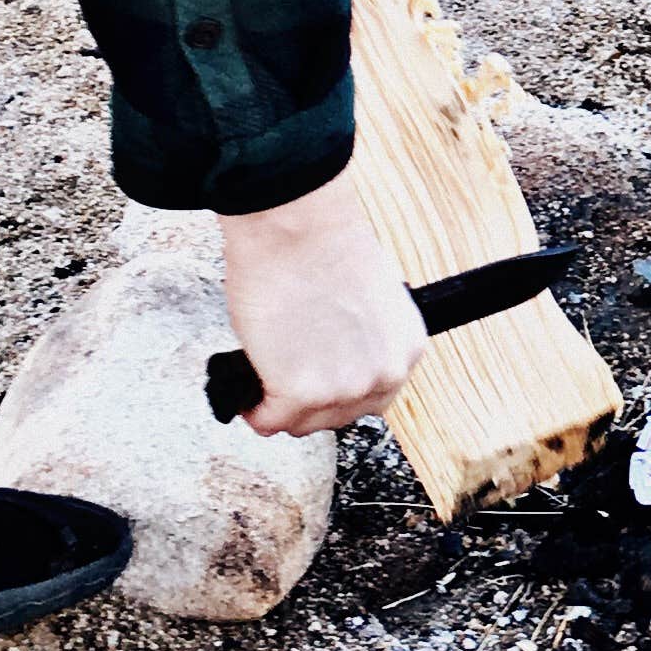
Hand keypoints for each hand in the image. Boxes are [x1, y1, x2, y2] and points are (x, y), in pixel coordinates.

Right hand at [218, 176, 424, 437]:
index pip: (373, 396)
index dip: (337, 391)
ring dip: (279, 409)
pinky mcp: (299, 392)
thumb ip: (359, 340)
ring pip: (303, 424)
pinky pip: (269, 421)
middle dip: (308, 404)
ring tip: (262, 387)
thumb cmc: (323, 246)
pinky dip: (253, 412)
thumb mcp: (367, 303)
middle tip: (281, 385)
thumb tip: (330, 358)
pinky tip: (245, 395)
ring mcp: (343, 387)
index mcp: (405, 349)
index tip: (315, 385)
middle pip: (339, 416)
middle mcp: (383, 374)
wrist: (297, 226)